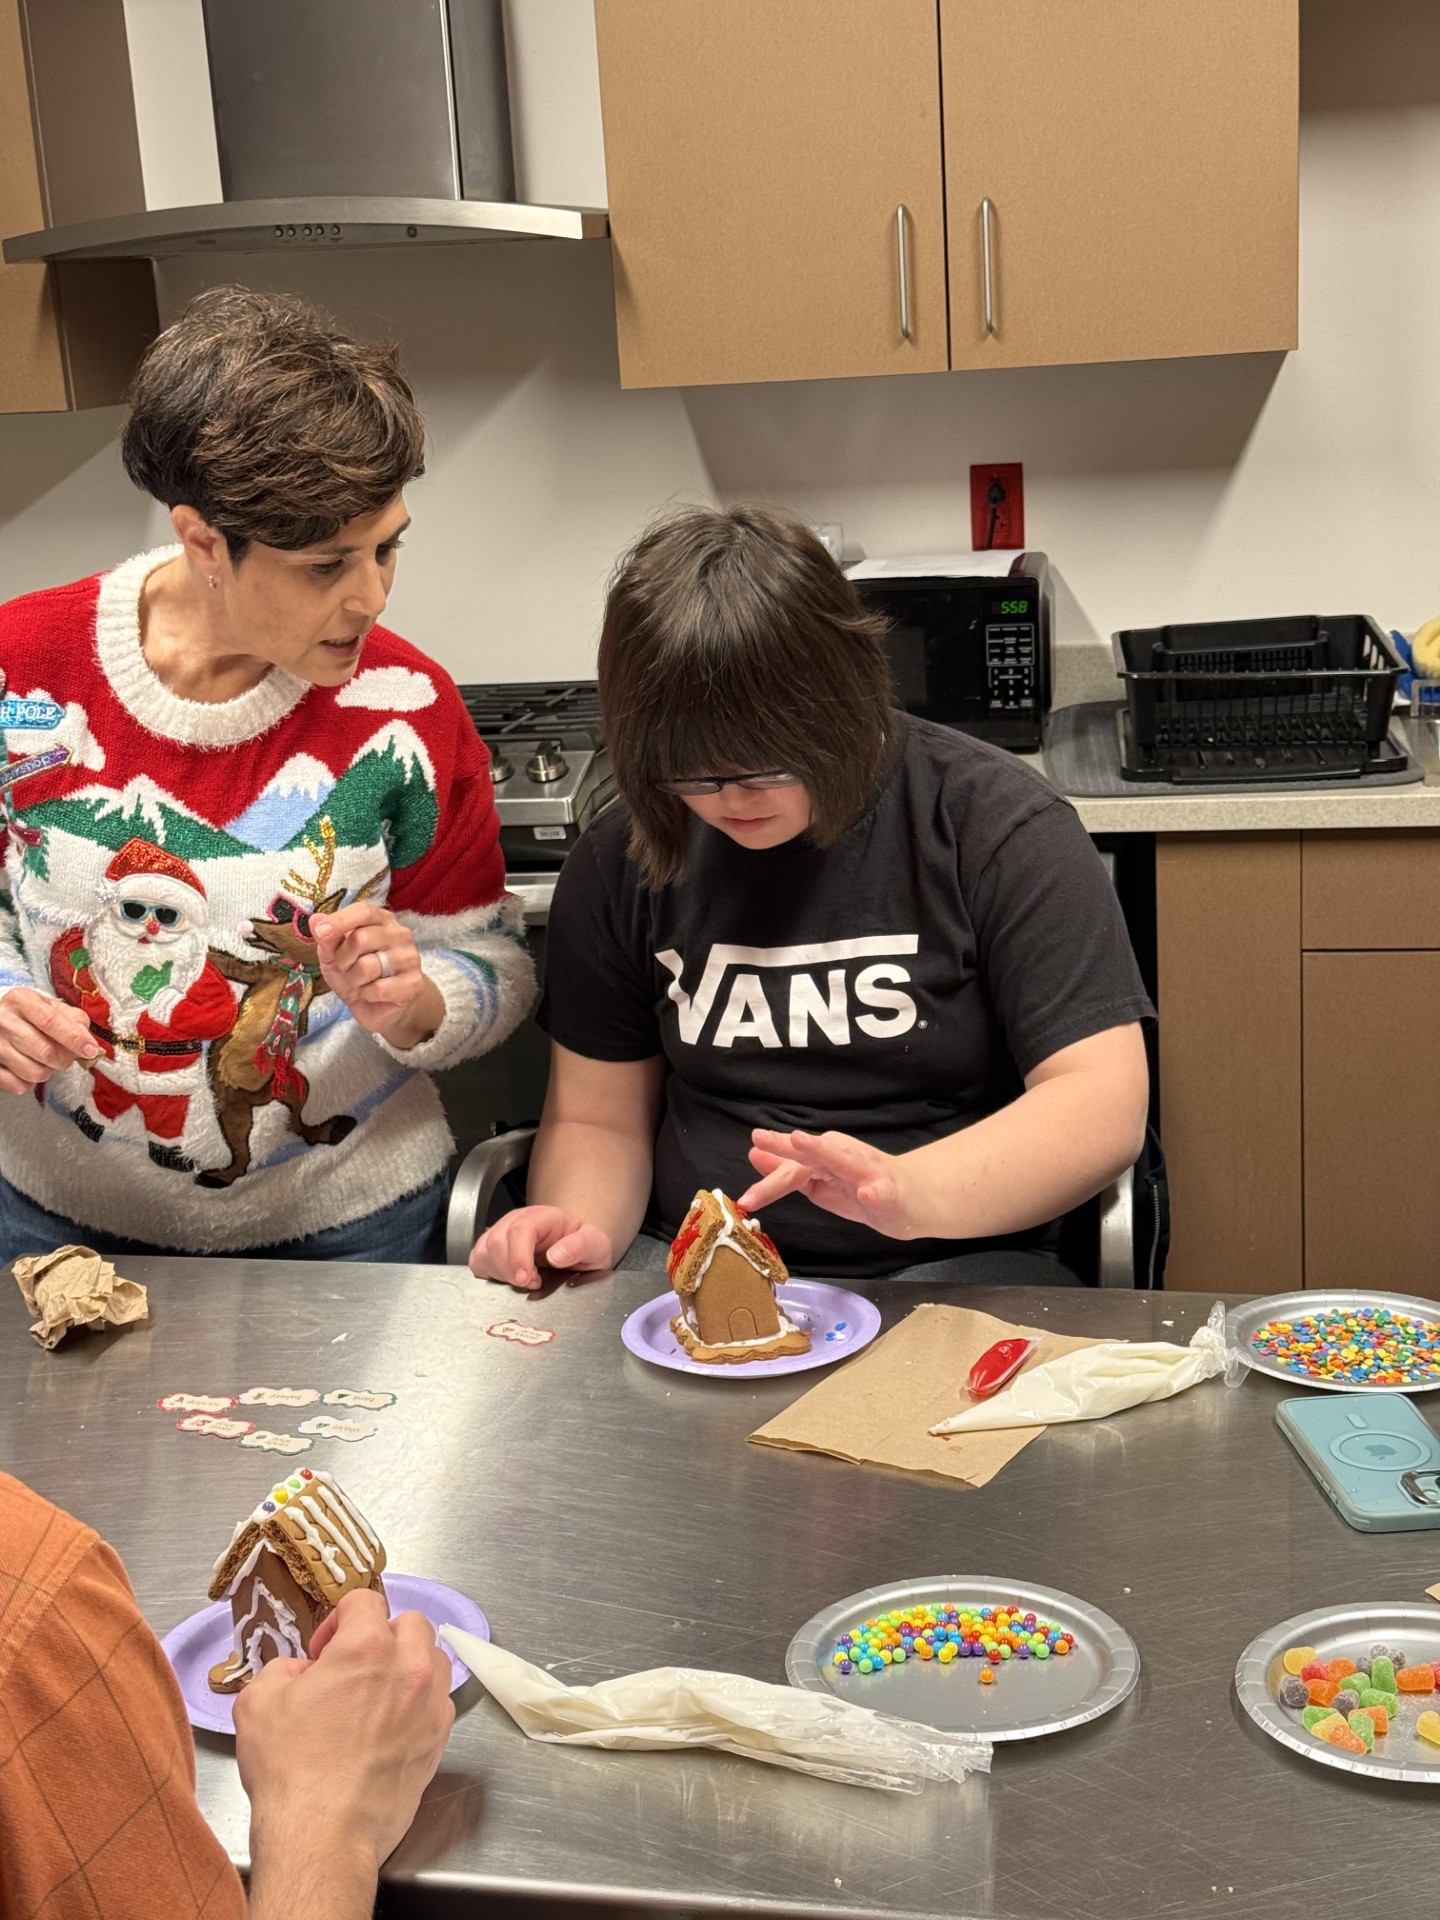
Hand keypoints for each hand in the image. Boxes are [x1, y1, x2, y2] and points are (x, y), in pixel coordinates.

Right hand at [0, 986, 99, 1092]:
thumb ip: (74, 1019)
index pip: (50, 1021)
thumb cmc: (29, 1014)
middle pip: (46, 1052)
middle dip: (65, 1059)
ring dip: (48, 1071)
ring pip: (35, 1073)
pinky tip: (28, 1067)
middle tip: (66, 1055)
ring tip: (44, 1060)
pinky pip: (20, 1086)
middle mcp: (3, 1022)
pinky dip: (30, 1082)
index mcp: (21, 1001)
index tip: (91, 1050)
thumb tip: (88, 1042)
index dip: (74, 1038)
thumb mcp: (50, 1006)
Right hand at [235, 1590, 453, 1893]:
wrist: (323, 1836)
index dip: (338, 1620)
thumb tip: (302, 1671)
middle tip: (352, 1668)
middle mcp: (408, 1668)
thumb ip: (282, 1668)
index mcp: (365, 1647)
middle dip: (380, 1636)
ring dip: (407, 1665)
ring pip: (432, 1659)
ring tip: (376, 1694)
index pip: (364, 1600)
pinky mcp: (438, 1740)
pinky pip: (438, 1702)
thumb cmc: (290, 1771)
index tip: (324, 1650)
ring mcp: (429, 1705)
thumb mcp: (258, 1703)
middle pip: (409, 1623)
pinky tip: (390, 1727)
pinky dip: (419, 1703)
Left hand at [311, 903, 441, 1044]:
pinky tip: (373, 994)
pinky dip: (368, 995)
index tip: (321, 932)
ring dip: (355, 980)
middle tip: (347, 969)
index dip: (341, 920)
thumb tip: (315, 920)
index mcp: (381, 920)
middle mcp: (400, 934)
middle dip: (344, 959)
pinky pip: (379, 988)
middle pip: (361, 938)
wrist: (380, 1007)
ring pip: (368, 966)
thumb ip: (327, 939)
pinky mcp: (414, 983)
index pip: (364, 911)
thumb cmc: (357, 974)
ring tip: (361, 982)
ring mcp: (410, 958)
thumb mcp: (334, 956)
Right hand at [469, 1204, 613, 1290]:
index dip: (518, 1256)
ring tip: (525, 1281)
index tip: (524, 1279)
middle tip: (532, 1283)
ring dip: (501, 1273)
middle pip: (497, 1241)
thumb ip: (580, 1246)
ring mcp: (502, 1233)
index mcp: (543, 1216)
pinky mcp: (492, 1248)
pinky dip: (489, 1274)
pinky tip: (509, 1279)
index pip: (521, 1229)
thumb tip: (556, 1256)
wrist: (577, 1247)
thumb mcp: (596, 1244)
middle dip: (510, 1270)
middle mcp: (518, 1220)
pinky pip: (478, 1260)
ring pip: (484, 1251)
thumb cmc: (583, 1245)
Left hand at [738, 1127, 915, 1239]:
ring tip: (802, 1143)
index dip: (768, 1179)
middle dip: (787, 1148)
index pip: (792, 1166)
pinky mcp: (891, 1191)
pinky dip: (875, 1191)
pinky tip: (867, 1193)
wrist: (914, 1198)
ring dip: (824, 1151)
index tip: (745, 1195)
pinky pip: (883, 1191)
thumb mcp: (819, 1180)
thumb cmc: (862, 1187)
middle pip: (811, 1155)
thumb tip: (754, 1153)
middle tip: (759, 1140)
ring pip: (845, 1160)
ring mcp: (869, 1172)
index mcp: (825, 1157)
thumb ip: (788, 1169)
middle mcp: (844, 1156)